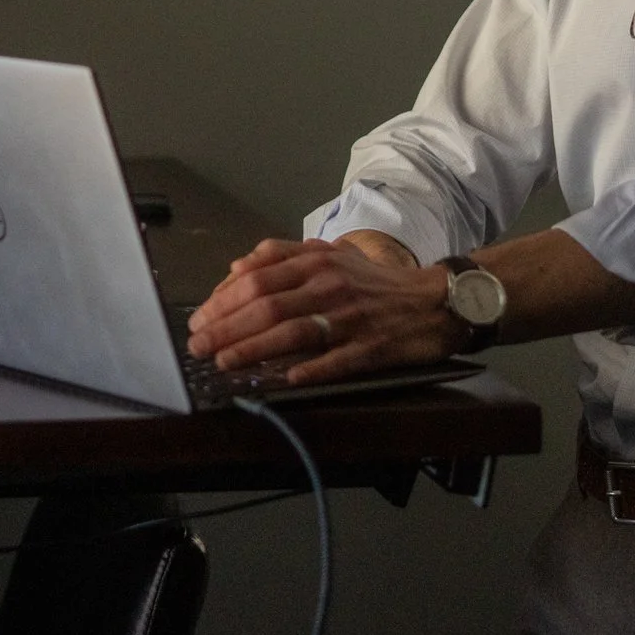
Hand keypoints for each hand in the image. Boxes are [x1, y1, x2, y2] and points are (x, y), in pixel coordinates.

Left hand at [186, 236, 463, 386]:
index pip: (257, 278)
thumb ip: (284, 255)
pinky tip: (284, 379)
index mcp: (317, 260)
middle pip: (267, 304)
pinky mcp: (371, 347)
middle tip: (199, 345)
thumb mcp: (332, 255)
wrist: (436, 300)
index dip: (223, 299)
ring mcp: (350, 317)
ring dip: (253, 348)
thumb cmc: (376, 283)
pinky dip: (309, 369)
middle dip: (226, 326)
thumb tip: (237, 266)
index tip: (199, 318)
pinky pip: (336, 360)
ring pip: (293, 331)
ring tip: (224, 362)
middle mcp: (330, 284)